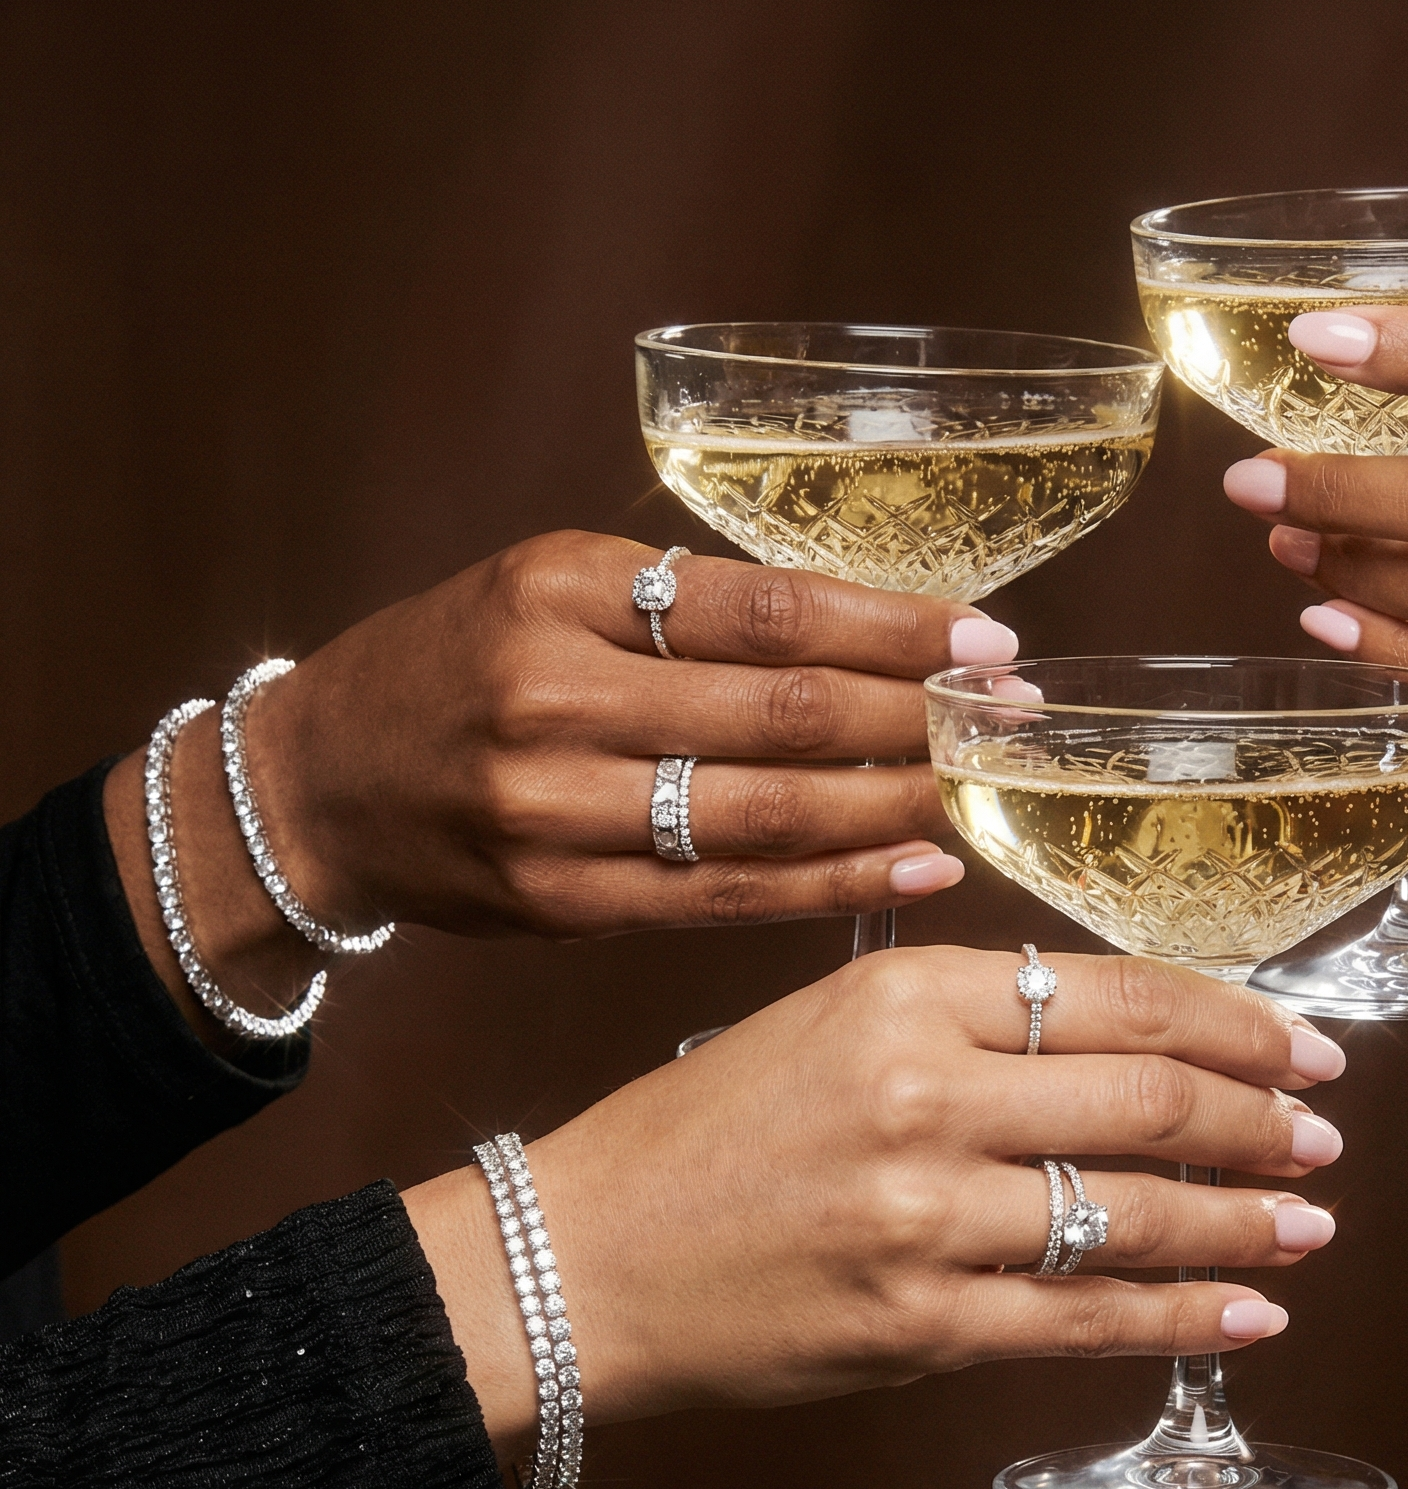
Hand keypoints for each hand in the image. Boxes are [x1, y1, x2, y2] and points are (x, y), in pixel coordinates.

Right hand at [235, 529, 1021, 937]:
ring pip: (765, 816)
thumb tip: (871, 632)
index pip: (767, 610)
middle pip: (781, 715)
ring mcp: (553, 811)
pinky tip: (918, 870)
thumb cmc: (461, 664)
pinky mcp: (561, 902)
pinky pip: (726, 898)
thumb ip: (688, 607)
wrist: (319, 783)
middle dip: (917, 718)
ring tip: (977, 790)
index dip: (893, 629)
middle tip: (1007, 718)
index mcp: (560, 591)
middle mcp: (553, 698)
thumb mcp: (552, 587)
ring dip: (893, 805)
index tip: (985, 640)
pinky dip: (835, 887)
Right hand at [403, 948, 1353, 1453]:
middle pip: (1148, 1101)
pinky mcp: (918, 1326)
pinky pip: (1087, 1320)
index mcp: (905, 995)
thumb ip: (971, 1018)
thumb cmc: (703, 1133)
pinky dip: (1185, 1314)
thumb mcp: (829, 1019)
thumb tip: (1131, 1041)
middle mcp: (923, 1093)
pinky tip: (1251, 1308)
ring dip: (1245, 1219)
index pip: (1118, 997)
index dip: (1234, 1026)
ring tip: (1310, 1219)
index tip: (1302, 1045)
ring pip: (1134, 1212)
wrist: (579, 1259)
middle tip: (1325, 1130)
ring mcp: (924, 1217)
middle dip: (1260, 1119)